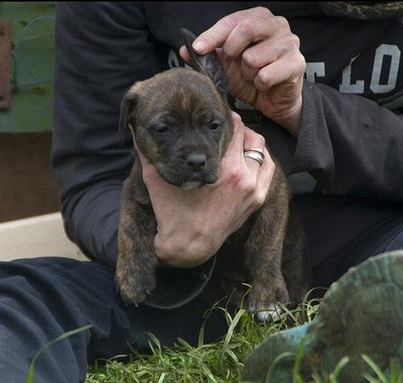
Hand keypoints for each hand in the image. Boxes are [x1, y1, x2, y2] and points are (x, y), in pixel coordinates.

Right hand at [136, 112, 274, 267]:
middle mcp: (244, 179)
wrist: (188, 247)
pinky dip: (260, 159)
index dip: (224, 117)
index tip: (216, 115)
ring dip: (250, 142)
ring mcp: (254, 191)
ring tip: (236, 140)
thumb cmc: (172, 214)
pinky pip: (268, 170)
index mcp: (224, 170)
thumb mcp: (156, 181)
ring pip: (262, 151)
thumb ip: (147, 153)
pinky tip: (246, 157)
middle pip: (250, 136)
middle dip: (237, 128)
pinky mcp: (257, 200)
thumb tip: (135, 130)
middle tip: (224, 125)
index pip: (233, 128)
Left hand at [180, 7, 305, 135]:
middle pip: (245, 29)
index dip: (212, 35)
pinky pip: (265, 76)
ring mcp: (290, 43)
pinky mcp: (297, 64)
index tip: (197, 48)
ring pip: (253, 57)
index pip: (232, 21)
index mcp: (259, 18)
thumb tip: (184, 50)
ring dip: (247, 74)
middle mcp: (277, 25)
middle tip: (233, 63)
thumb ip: (209, 56)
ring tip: (253, 76)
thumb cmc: (252, 77)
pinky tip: (265, 84)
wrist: (274, 100)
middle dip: (231, 51)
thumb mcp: (227, 65)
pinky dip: (259, 84)